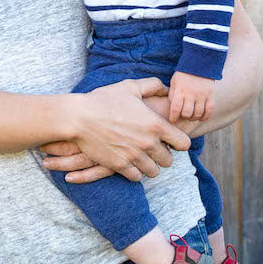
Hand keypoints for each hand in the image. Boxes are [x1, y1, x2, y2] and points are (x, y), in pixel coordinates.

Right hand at [60, 78, 190, 179]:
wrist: (78, 117)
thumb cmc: (103, 100)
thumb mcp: (129, 87)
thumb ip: (152, 85)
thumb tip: (166, 89)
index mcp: (155, 125)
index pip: (184, 144)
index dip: (178, 141)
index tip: (168, 139)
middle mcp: (148, 143)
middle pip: (169, 161)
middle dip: (162, 155)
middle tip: (152, 148)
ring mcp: (134, 156)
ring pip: (154, 172)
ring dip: (149, 165)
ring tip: (140, 157)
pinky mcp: (119, 165)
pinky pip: (136, 177)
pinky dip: (134, 172)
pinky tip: (128, 162)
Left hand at [168, 71, 214, 122]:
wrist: (200, 63)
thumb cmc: (184, 74)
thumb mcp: (174, 82)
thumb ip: (172, 94)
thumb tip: (172, 107)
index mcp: (180, 90)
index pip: (175, 108)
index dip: (173, 117)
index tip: (172, 121)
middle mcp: (191, 94)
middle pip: (187, 113)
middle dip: (184, 117)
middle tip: (183, 116)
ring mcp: (202, 95)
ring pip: (198, 113)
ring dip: (194, 118)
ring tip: (192, 117)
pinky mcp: (211, 95)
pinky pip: (209, 110)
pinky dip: (205, 116)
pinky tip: (202, 118)